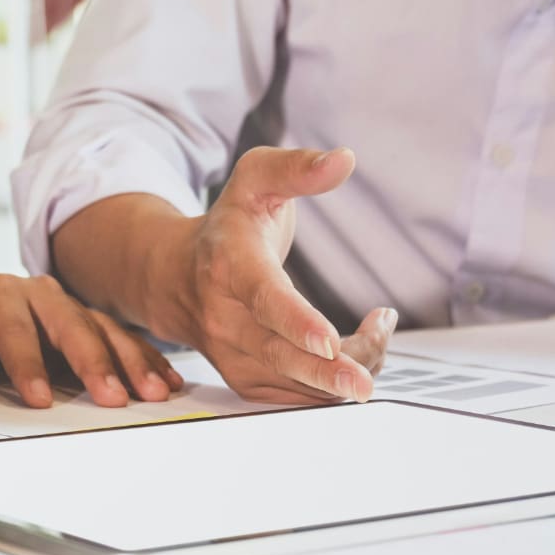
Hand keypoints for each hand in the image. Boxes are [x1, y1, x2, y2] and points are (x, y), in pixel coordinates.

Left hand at [0, 274, 183, 407]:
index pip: (13, 328)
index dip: (27, 363)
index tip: (38, 400)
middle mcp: (35, 295)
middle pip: (70, 324)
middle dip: (94, 361)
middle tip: (113, 398)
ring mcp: (66, 309)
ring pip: (104, 329)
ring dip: (131, 361)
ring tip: (152, 393)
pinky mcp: (86, 326)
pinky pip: (122, 339)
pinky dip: (145, 359)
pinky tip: (166, 383)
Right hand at [119, 147, 394, 403]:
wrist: (174, 276)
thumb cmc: (228, 226)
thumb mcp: (255, 180)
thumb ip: (297, 168)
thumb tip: (344, 159)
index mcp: (228, 263)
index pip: (263, 297)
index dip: (296, 321)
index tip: (329, 341)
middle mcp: (222, 315)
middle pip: (279, 353)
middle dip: (326, 372)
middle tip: (365, 382)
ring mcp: (230, 352)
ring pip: (291, 379)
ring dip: (341, 372)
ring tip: (379, 335)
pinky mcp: (243, 377)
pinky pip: (291, 394)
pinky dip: (328, 386)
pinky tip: (359, 357)